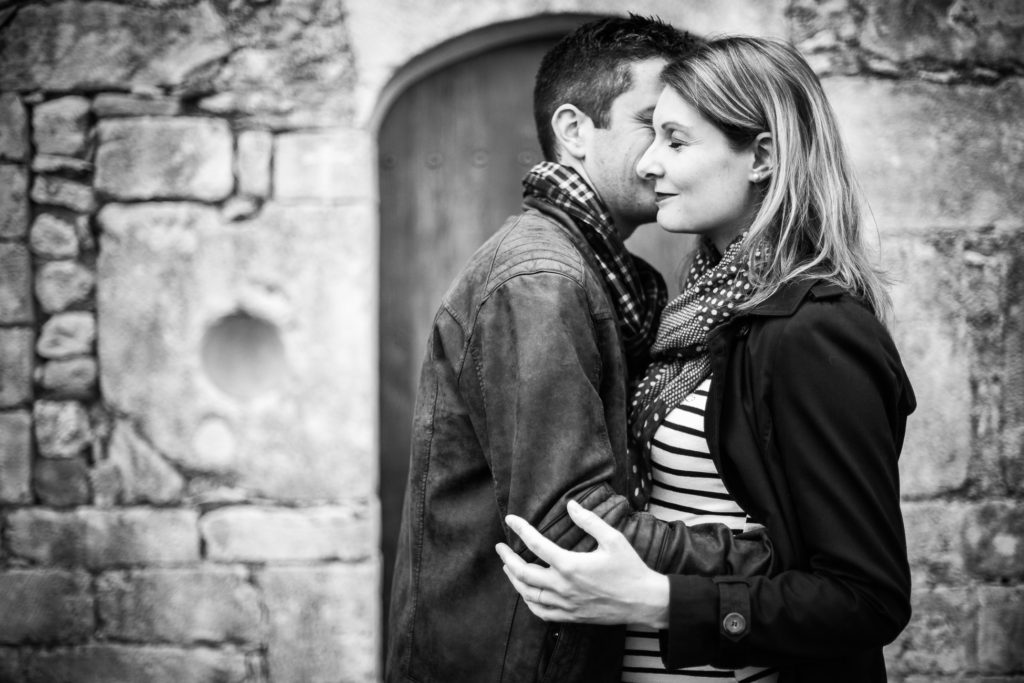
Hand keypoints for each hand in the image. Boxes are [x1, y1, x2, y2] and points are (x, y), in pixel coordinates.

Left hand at [495, 499, 669, 626]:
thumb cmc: (630, 569)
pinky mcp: (571, 616)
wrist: (644, 602)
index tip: (511, 520)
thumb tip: (570, 505)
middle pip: (523, 573)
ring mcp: (565, 604)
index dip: (520, 530)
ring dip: (514, 580)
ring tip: (508, 568)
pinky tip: (526, 593)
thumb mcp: (613, 539)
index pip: (536, 544)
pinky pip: (541, 613)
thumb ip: (589, 521)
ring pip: (528, 595)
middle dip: (507, 559)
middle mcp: (563, 587)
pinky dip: (528, 602)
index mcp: (570, 565)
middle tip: (500, 547)